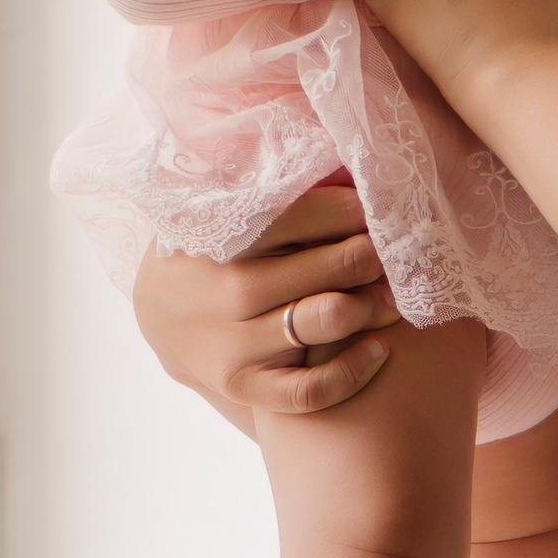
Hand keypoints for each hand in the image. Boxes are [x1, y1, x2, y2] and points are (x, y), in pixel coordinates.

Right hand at [131, 184, 399, 424]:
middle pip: (329, 268)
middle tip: (397, 252)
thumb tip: (349, 169)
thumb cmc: (215, 251)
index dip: (353, 210)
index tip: (378, 207)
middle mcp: (229, 289)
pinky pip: (310, 389)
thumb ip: (280, 195)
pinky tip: (379, 348)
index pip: (304, 213)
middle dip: (373, 256)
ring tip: (392, 295)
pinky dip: (353, 370)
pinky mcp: (243, 386)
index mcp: (226, 235)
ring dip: (373, 305)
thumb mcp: (227, 213)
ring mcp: (234, 343)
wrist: (160, 313)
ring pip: (327, 321)